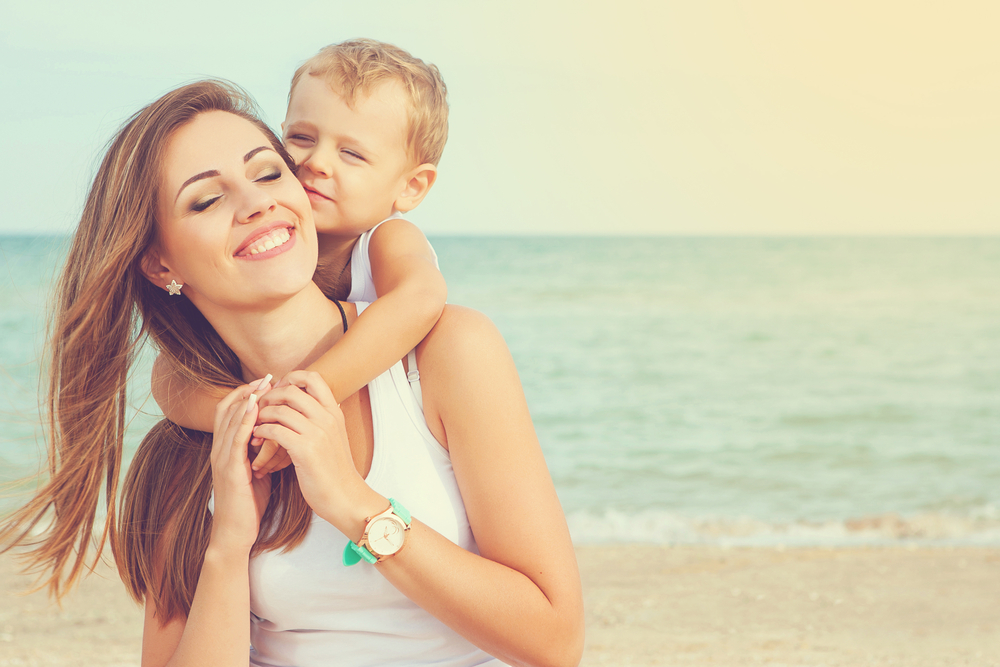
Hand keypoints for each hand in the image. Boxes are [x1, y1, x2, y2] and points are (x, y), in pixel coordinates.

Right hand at [209, 383, 272, 553]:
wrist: (236, 532)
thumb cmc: (249, 502)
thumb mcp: (256, 469)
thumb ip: (261, 450)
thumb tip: (280, 433)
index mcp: (227, 448)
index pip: (232, 412)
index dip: (248, 394)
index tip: (269, 382)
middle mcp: (220, 449)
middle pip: (228, 410)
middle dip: (248, 391)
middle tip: (268, 377)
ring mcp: (222, 459)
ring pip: (228, 421)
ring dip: (246, 400)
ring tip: (263, 385)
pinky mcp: (228, 471)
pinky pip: (234, 441)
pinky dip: (243, 422)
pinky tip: (255, 409)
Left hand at [252, 371, 360, 526]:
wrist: (345, 497)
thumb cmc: (335, 470)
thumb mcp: (334, 436)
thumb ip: (321, 418)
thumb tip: (305, 402)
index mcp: (334, 412)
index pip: (313, 378)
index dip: (291, 378)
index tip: (278, 390)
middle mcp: (327, 418)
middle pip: (292, 390)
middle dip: (270, 396)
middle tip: (260, 408)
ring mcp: (317, 433)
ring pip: (280, 410)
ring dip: (262, 416)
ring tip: (255, 425)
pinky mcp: (305, 450)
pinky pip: (275, 431)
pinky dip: (262, 432)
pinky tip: (258, 438)